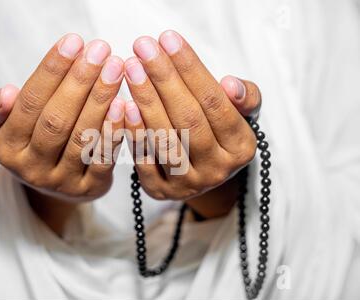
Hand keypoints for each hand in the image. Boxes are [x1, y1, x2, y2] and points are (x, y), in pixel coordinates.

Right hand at [0, 34, 125, 205]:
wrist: (51, 187)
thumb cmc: (31, 143)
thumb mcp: (4, 127)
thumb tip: (7, 92)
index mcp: (6, 147)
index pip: (30, 103)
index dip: (52, 71)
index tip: (73, 42)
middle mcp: (31, 168)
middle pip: (57, 119)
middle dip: (80, 81)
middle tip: (100, 50)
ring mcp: (61, 182)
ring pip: (82, 137)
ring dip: (100, 100)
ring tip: (115, 69)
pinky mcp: (89, 190)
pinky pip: (103, 159)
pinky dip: (114, 131)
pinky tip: (125, 105)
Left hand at [123, 31, 260, 216]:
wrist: (202, 171)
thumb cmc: (218, 131)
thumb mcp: (240, 113)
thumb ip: (244, 97)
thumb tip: (230, 85)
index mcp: (241, 147)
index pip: (215, 102)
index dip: (191, 69)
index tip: (169, 39)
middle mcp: (217, 170)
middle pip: (188, 119)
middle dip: (163, 79)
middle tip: (142, 47)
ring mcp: (188, 185)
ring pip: (165, 139)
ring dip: (146, 101)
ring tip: (131, 69)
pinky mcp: (160, 191)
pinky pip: (144, 161)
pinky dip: (134, 133)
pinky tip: (124, 105)